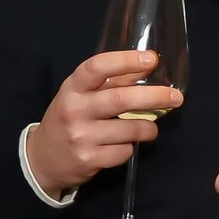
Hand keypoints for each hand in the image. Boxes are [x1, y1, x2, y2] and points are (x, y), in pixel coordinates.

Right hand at [23, 50, 182, 197]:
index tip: (151, 59)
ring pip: (129, 129)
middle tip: (176, 97)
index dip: (126, 61)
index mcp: (71, 88)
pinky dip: (130, 148)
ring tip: (150, 129)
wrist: (42, 159)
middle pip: (121, 99)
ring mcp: (81, 137)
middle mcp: (74, 110)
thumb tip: (146, 67)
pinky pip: (124, 152)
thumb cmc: (67, 120)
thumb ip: (107, 83)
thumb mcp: (79, 97)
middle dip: (154, 97)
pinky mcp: (89, 160)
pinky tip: (122, 146)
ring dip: (148, 128)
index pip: (97, 67)